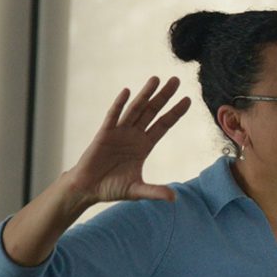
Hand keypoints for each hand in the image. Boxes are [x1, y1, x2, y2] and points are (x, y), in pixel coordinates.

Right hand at [67, 76, 190, 205]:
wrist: (87, 188)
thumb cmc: (112, 188)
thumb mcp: (137, 191)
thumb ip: (155, 191)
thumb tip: (174, 198)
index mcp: (144, 145)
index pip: (164, 125)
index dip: (175, 112)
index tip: (188, 100)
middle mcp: (133, 135)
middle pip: (152, 111)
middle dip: (164, 96)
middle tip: (177, 80)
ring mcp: (119, 132)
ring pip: (135, 109)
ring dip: (145, 94)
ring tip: (156, 79)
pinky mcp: (104, 134)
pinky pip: (113, 117)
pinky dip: (119, 105)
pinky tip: (127, 92)